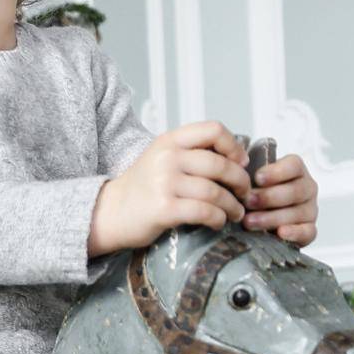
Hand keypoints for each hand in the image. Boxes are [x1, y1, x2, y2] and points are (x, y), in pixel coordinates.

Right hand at [89, 121, 252, 255]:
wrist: (109, 213)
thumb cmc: (141, 188)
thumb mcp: (161, 158)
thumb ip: (191, 152)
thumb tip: (235, 158)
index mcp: (169, 141)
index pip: (213, 130)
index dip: (234, 146)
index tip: (240, 162)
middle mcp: (167, 158)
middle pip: (220, 164)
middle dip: (240, 182)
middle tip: (244, 193)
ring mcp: (164, 183)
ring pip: (215, 192)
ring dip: (232, 206)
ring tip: (235, 213)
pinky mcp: (164, 208)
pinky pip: (204, 212)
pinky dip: (218, 219)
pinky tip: (218, 222)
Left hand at [241, 153, 317, 245]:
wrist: (262, 219)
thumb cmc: (256, 193)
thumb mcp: (252, 178)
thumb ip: (247, 172)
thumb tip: (235, 167)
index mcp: (296, 170)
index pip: (293, 166)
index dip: (276, 172)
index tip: (257, 178)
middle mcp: (307, 188)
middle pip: (295, 191)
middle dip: (269, 197)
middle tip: (247, 202)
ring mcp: (310, 209)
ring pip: (298, 212)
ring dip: (272, 218)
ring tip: (249, 222)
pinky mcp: (309, 229)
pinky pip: (308, 232)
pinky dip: (295, 233)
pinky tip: (280, 233)